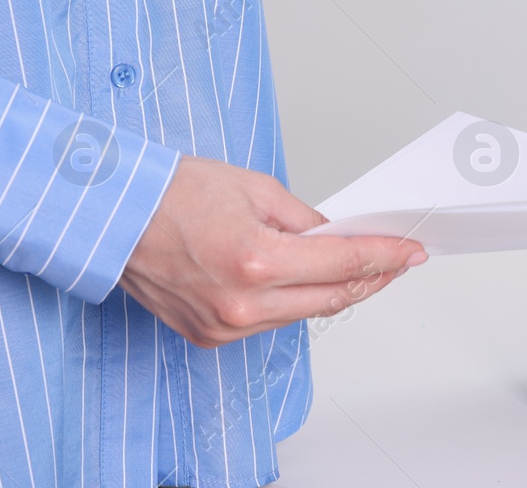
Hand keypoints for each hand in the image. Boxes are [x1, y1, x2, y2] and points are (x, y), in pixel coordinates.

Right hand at [118, 156, 425, 347]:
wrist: (115, 218)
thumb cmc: (174, 194)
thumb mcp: (257, 189)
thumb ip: (306, 219)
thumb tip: (338, 237)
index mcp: (256, 261)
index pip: (342, 263)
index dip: (385, 257)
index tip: (411, 252)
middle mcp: (242, 303)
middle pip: (331, 297)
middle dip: (372, 278)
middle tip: (398, 261)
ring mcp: (225, 325)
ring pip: (303, 313)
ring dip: (335, 291)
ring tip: (362, 268)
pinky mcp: (210, 335)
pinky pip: (271, 321)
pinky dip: (295, 301)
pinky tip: (310, 281)